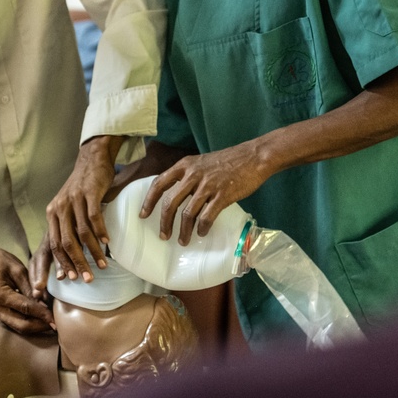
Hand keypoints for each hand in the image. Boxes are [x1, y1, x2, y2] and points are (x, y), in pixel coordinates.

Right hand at [0, 237, 54, 333]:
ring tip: (49, 323)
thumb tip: (44, 303)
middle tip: (55, 325)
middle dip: (39, 326)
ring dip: (34, 326)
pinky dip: (26, 321)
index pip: (25, 308)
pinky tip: (38, 318)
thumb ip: (30, 287)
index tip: (55, 319)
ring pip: (16, 326)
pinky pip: (13, 321)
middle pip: (20, 325)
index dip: (42, 315)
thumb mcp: (18, 269)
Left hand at [45, 135, 122, 283]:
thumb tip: (71, 253)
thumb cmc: (82, 186)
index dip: (63, 262)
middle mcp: (60, 208)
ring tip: (102, 264)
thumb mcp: (68, 206)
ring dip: (93, 251)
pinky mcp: (89, 193)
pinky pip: (94, 217)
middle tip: (88, 278)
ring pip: (82, 233)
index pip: (54, 244)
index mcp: (52, 213)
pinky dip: (101, 232)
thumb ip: (67, 226)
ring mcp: (74, 200)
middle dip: (77, 262)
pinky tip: (108, 242)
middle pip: (66, 242)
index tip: (72, 277)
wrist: (92, 159)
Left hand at [141, 141, 269, 244]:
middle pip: (170, 202)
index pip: (159, 183)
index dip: (149, 201)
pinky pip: (206, 217)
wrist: (254, 157)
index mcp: (185, 165)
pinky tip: (202, 233)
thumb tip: (176, 196)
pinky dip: (202, 228)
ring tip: (183, 241)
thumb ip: (188, 175)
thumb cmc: (229, 161)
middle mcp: (193, 175)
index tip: (143, 215)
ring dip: (183, 231)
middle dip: (164, 222)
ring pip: (187, 213)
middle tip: (163, 236)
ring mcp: (208, 185)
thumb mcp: (202, 162)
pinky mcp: (223, 195)